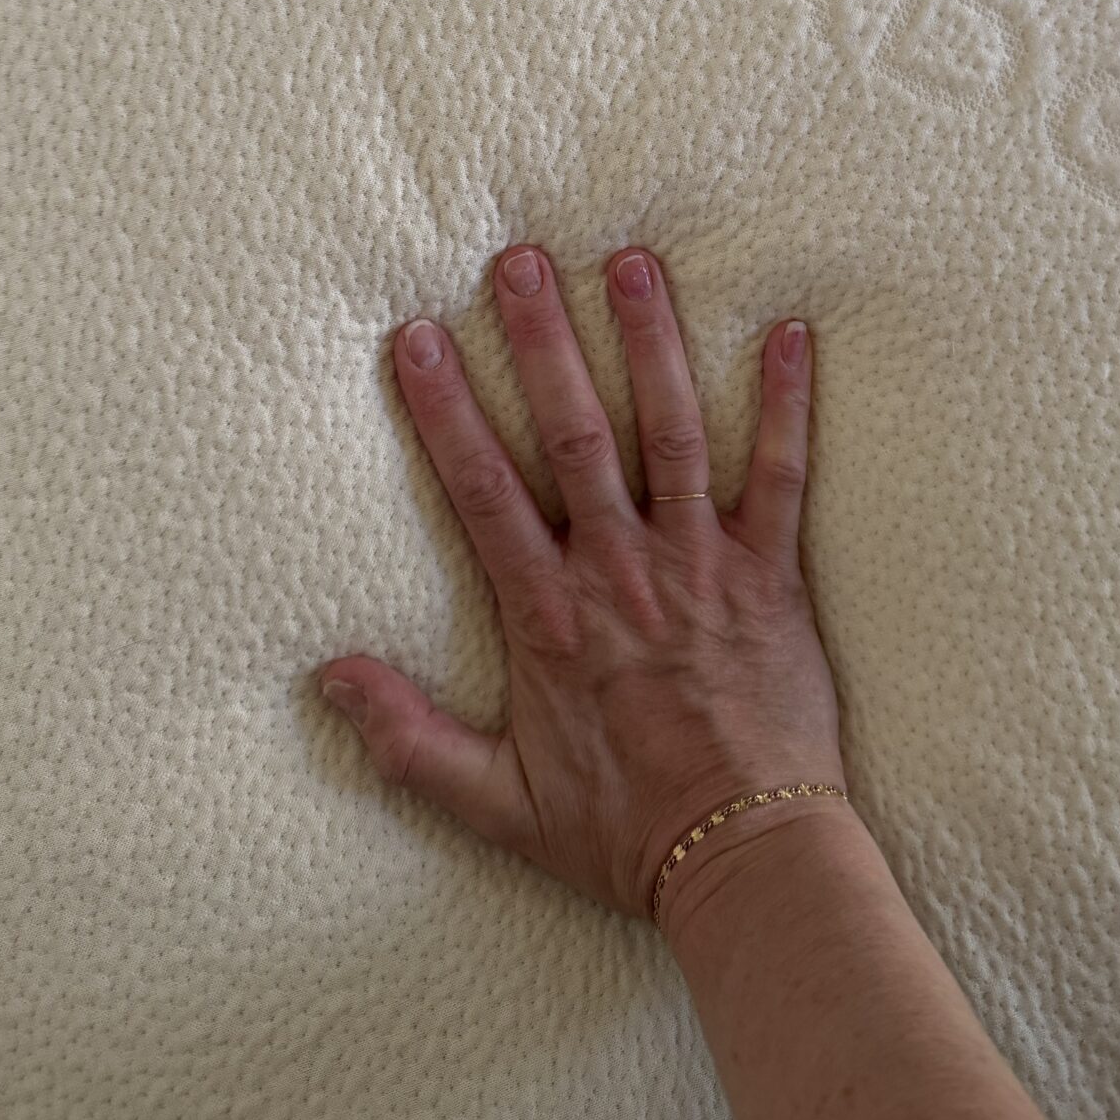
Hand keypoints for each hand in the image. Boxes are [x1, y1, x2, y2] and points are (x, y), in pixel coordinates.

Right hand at [320, 243, 846, 922]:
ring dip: (652, 344)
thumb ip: (409, 741)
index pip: (482, 490)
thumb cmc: (624, 832)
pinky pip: (782, 475)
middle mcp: (621, 572)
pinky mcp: (774, 575)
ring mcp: (703, 564)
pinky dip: (789, 404)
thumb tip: (326, 677)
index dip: (445, 408)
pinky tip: (792, 333)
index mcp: (549, 616)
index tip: (417, 335)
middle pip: (575, 436)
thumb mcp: (497, 805)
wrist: (747, 861)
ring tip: (633, 262)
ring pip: (673, 433)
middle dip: (544, 342)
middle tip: (521, 258)